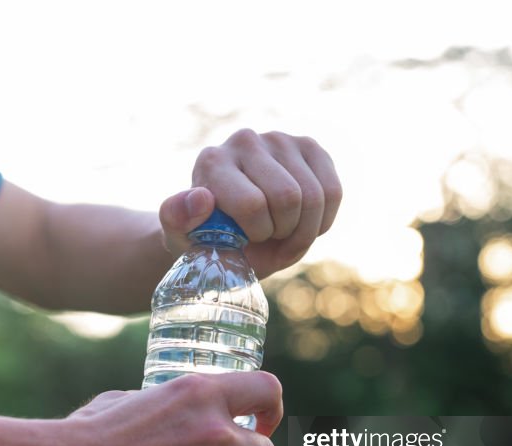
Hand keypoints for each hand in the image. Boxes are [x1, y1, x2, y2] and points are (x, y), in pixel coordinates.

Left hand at [159, 129, 342, 278]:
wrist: (232, 230)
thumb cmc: (207, 238)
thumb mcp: (183, 240)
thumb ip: (177, 220)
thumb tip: (201, 197)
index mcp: (212, 162)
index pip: (253, 204)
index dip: (256, 234)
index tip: (242, 240)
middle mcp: (244, 140)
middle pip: (290, 198)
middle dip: (283, 234)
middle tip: (267, 240)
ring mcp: (280, 139)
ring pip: (315, 197)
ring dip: (304, 232)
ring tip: (282, 235)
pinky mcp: (309, 147)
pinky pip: (333, 192)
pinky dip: (322, 222)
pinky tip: (302, 223)